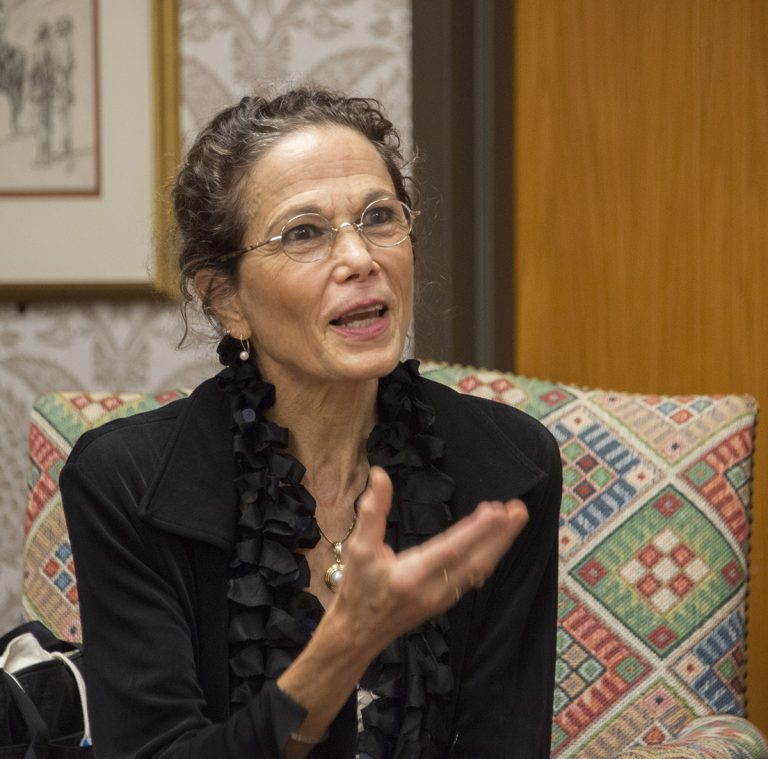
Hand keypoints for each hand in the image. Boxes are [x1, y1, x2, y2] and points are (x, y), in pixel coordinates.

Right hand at [330, 466, 528, 648]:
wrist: (358, 633)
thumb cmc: (357, 589)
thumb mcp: (358, 548)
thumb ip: (371, 511)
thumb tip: (381, 474)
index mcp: (410, 576)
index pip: (451, 550)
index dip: (476, 531)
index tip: (496, 511)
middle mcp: (433, 589)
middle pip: (476, 561)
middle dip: (500, 535)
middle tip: (518, 509)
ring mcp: (443, 598)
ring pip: (479, 570)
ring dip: (499, 544)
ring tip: (513, 519)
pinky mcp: (446, 601)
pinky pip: (474, 576)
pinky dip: (489, 556)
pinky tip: (497, 542)